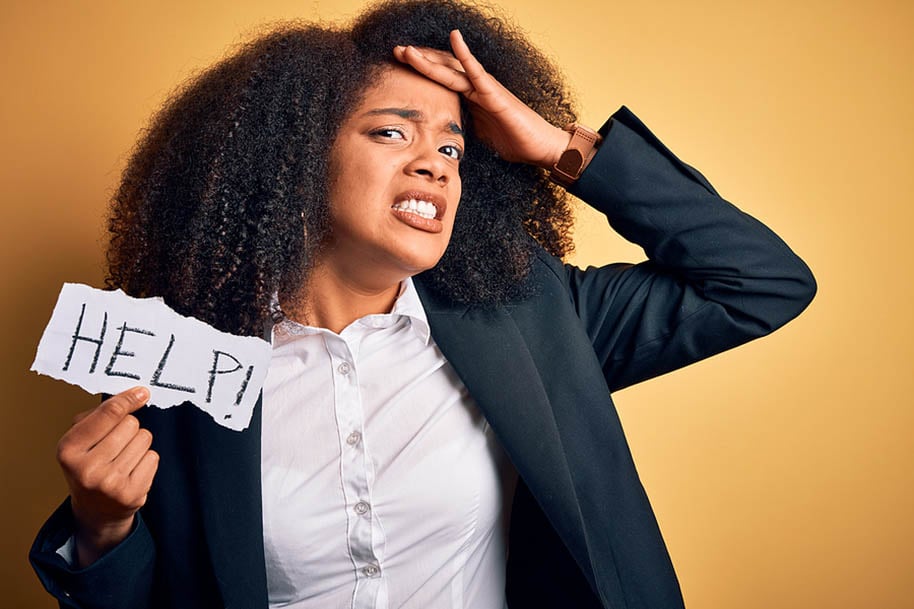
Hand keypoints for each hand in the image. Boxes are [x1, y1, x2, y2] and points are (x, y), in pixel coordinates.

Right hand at [56, 386, 158, 566]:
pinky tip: (132, 471)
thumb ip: (100, 414)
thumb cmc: (89, 465)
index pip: (108, 413)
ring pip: (144, 439)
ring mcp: (110, 484)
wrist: (96, 510)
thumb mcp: (80, 440)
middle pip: (131, 424)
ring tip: (123, 458)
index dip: (128, 399)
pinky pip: (153, 457)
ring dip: (139, 444)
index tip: (141, 392)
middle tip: (118, 443)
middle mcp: (86, 469)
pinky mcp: (131, 494)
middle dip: (129, 428)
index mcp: (68, 450)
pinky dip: (146, 460)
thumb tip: (136, 394)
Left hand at [393, 30, 570, 167]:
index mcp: (470, 99)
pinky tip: (454, 37)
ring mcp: (484, 88)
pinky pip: (476, 71)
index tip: (398, 67)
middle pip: (442, 69)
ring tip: (408, 50)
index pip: (441, 80)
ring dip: (429, 58)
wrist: (539, 147)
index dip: (421, 72)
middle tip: (395, 52)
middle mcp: (475, 88)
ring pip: (452, 69)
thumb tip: (445, 133)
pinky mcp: (495, 93)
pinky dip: (464, 54)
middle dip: (418, 61)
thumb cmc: (514, 141)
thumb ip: (463, 127)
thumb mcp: (478, 135)